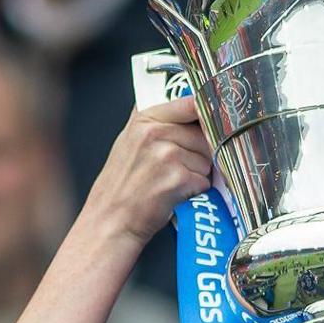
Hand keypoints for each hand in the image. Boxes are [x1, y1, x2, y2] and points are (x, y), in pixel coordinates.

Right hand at [78, 97, 214, 245]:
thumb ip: (155, 121)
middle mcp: (156, 134)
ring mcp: (167, 156)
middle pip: (204, 135)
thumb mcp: (129, 140)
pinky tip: (175, 193)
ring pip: (206, 159)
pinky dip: (195, 190)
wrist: (111, 219)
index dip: (207, 114)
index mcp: (145, 119)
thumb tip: (185, 105)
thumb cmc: (120, 185)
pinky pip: (204, 180)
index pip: (191, 104)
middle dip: (199, 153)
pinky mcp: (178, 179)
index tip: (212, 121)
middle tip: (177, 167)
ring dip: (197, 173)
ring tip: (172, 182)